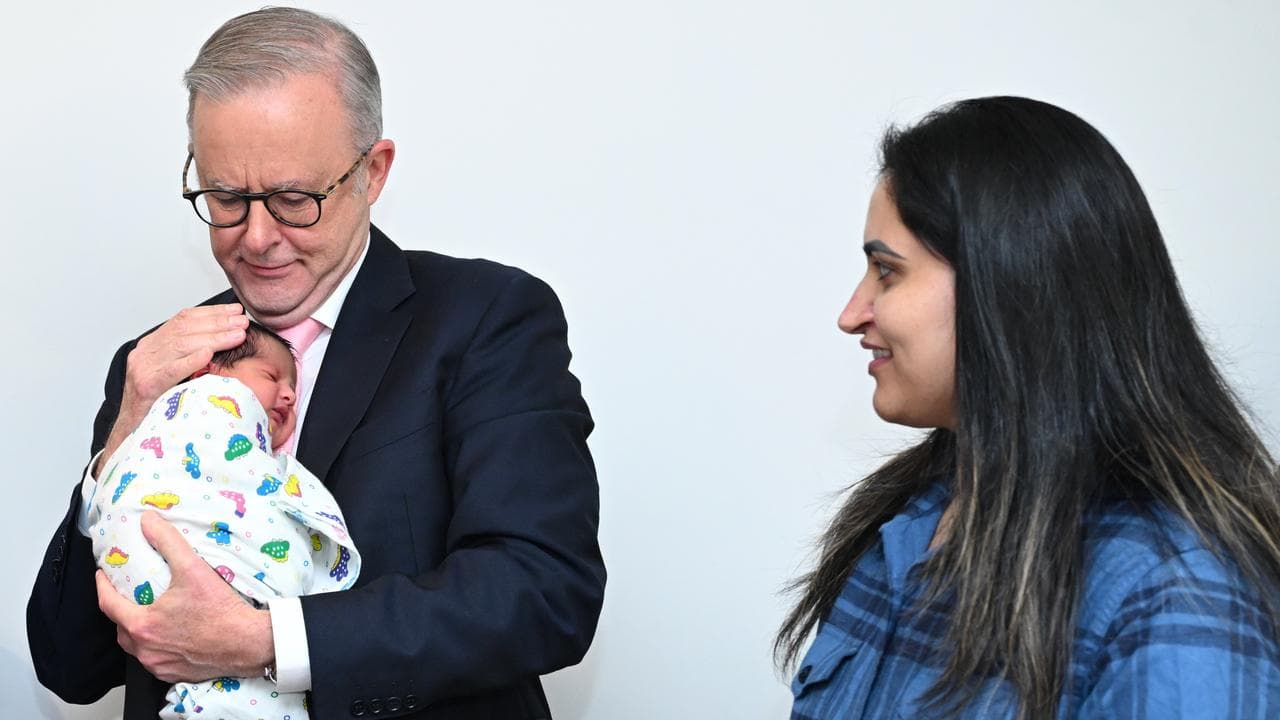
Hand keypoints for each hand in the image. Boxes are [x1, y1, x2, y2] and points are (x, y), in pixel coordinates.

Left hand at [95, 511, 273, 681]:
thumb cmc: (221, 611)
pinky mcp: (174, 674)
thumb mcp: (192, 568)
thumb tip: (148, 522)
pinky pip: (154, 660)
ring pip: (136, 647)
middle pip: (120, 628)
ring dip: (137, 630)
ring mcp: (159, 665)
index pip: (108, 604)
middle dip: (119, 610)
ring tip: (148, 614)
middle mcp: (146, 649)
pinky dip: (155, 646)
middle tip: (128, 594)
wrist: (248, 643)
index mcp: (143, 625)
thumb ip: (167, 541)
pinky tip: (168, 636)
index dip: (102, 586)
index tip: (103, 575)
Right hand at [97, 305, 247, 473]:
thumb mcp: (175, 373)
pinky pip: (170, 370)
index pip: (183, 319)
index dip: (212, 313)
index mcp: (152, 345)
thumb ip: (191, 355)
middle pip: (185, 329)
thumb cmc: (158, 404)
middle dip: (218, 323)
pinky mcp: (144, 386)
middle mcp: (145, 352)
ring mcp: (142, 368)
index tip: (236, 311)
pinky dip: (191, 360)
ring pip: (181, 345)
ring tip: (237, 335)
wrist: (132, 432)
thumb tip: (226, 338)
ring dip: (214, 338)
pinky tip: (210, 354)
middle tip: (243, 321)